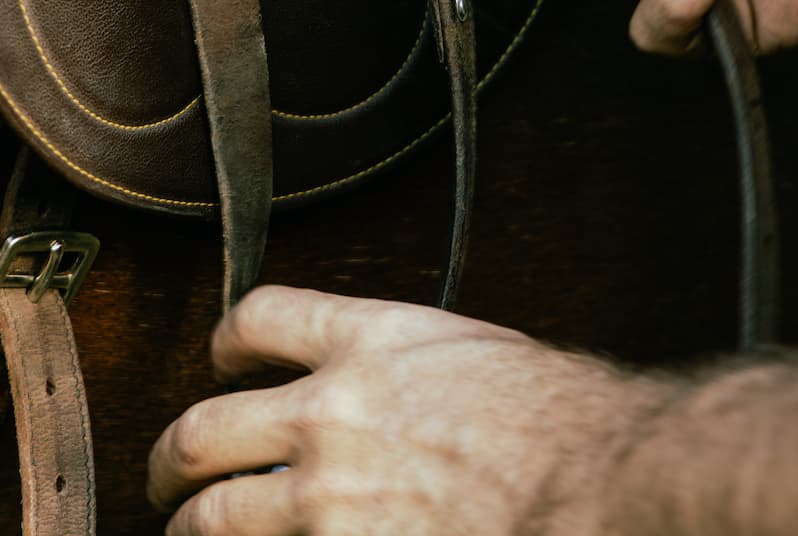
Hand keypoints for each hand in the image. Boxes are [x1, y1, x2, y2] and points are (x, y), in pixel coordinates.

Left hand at [147, 285, 660, 535]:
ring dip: (193, 531)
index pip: (259, 317)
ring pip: (212, 519)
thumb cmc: (561, 420)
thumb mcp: (477, 352)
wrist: (592, 483)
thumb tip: (396, 392)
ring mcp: (326, 500)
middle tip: (168, 474)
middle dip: (171, 459)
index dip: (227, 341)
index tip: (221, 360)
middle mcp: (332, 413)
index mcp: (372, 342)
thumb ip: (413, 366)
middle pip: (204, 427)